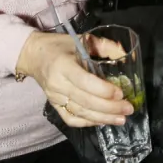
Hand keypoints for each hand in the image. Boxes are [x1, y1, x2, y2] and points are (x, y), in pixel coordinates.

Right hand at [16, 31, 132, 127]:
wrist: (33, 55)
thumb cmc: (59, 45)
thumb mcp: (80, 39)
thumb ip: (103, 45)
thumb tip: (124, 53)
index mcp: (63, 64)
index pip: (84, 82)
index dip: (103, 90)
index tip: (121, 93)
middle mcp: (57, 83)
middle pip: (85, 101)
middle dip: (109, 108)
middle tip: (128, 108)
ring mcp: (54, 97)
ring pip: (80, 113)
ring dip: (103, 118)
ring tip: (121, 119)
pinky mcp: (53, 106)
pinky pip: (72, 119)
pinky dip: (88, 123)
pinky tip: (103, 121)